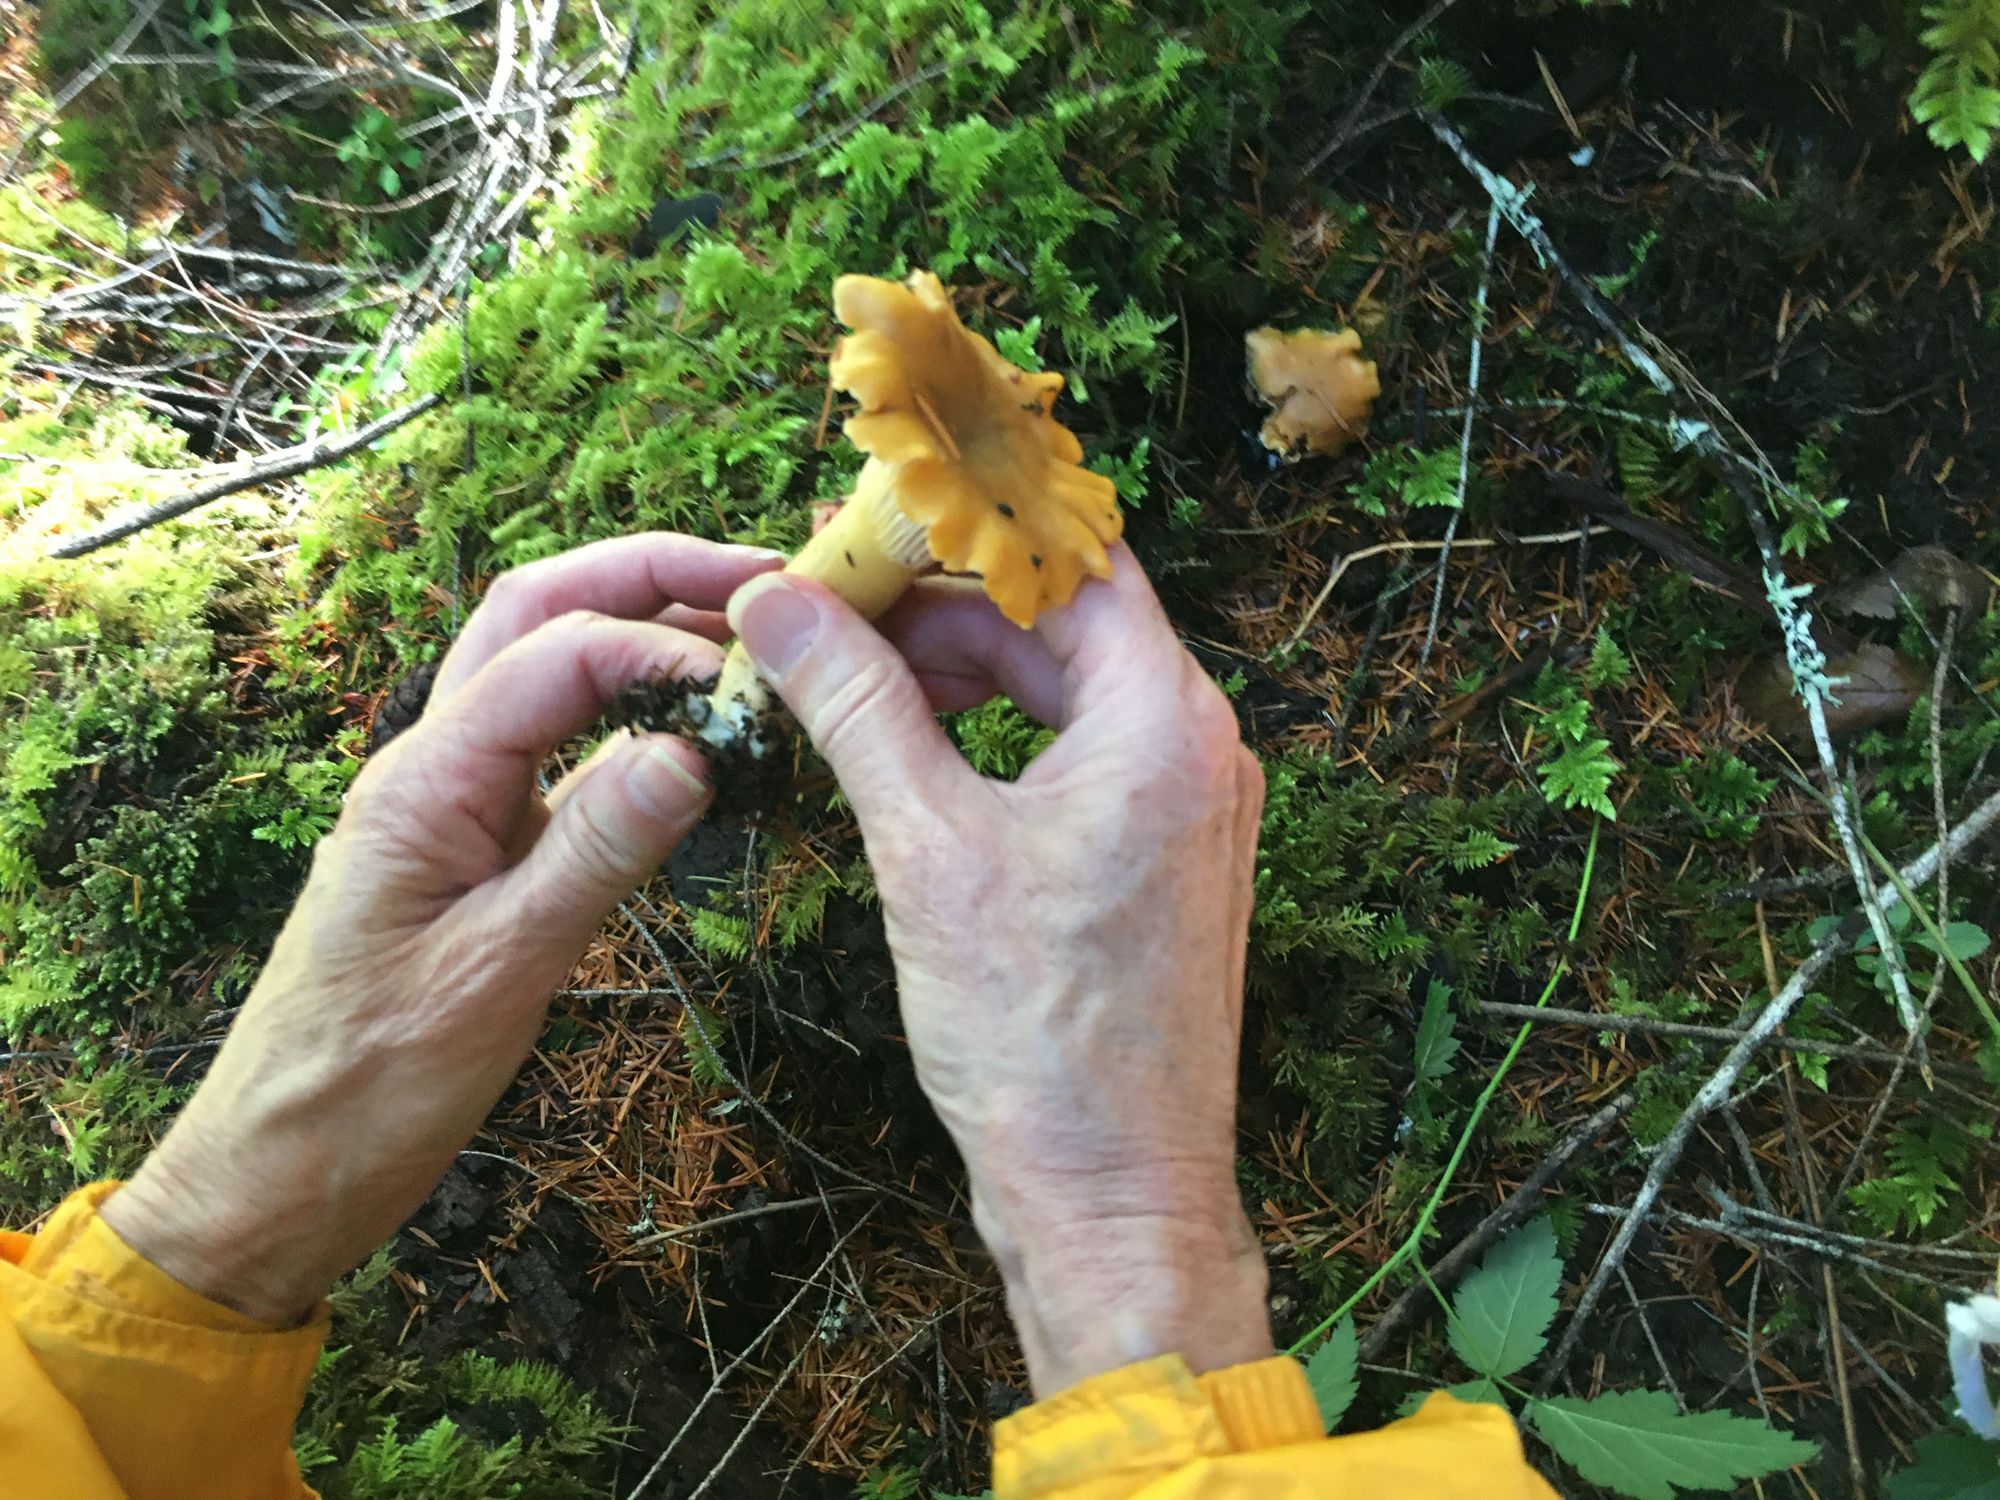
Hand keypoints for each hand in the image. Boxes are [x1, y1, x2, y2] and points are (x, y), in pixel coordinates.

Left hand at [103, 535, 782, 1325]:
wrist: (280, 1171)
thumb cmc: (367, 1087)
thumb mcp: (497, 973)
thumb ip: (597, 852)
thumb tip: (697, 748)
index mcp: (424, 782)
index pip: (554, 654)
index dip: (660, 643)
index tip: (755, 678)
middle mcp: (430, 768)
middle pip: (535, 612)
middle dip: (645, 574)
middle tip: (760, 577)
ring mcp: (449, 802)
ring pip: (540, 667)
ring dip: (633, 625)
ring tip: (740, 634)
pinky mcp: (472, 847)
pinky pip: (552, 747)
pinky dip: (623, 714)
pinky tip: (686, 736)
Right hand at [730, 547, 1270, 1394]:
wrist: (1111, 1195)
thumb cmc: (1040, 1041)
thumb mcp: (926, 849)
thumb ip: (856, 707)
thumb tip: (783, 605)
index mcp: (1167, 721)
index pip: (1074, 558)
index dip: (969, 527)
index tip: (873, 518)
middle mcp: (1199, 748)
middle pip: (1066, 620)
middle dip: (947, 607)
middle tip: (833, 605)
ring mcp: (1187, 808)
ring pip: (1068, 690)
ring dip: (966, 674)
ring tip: (854, 680)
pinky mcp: (1159, 861)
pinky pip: (1078, 757)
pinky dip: (999, 740)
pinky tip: (914, 752)